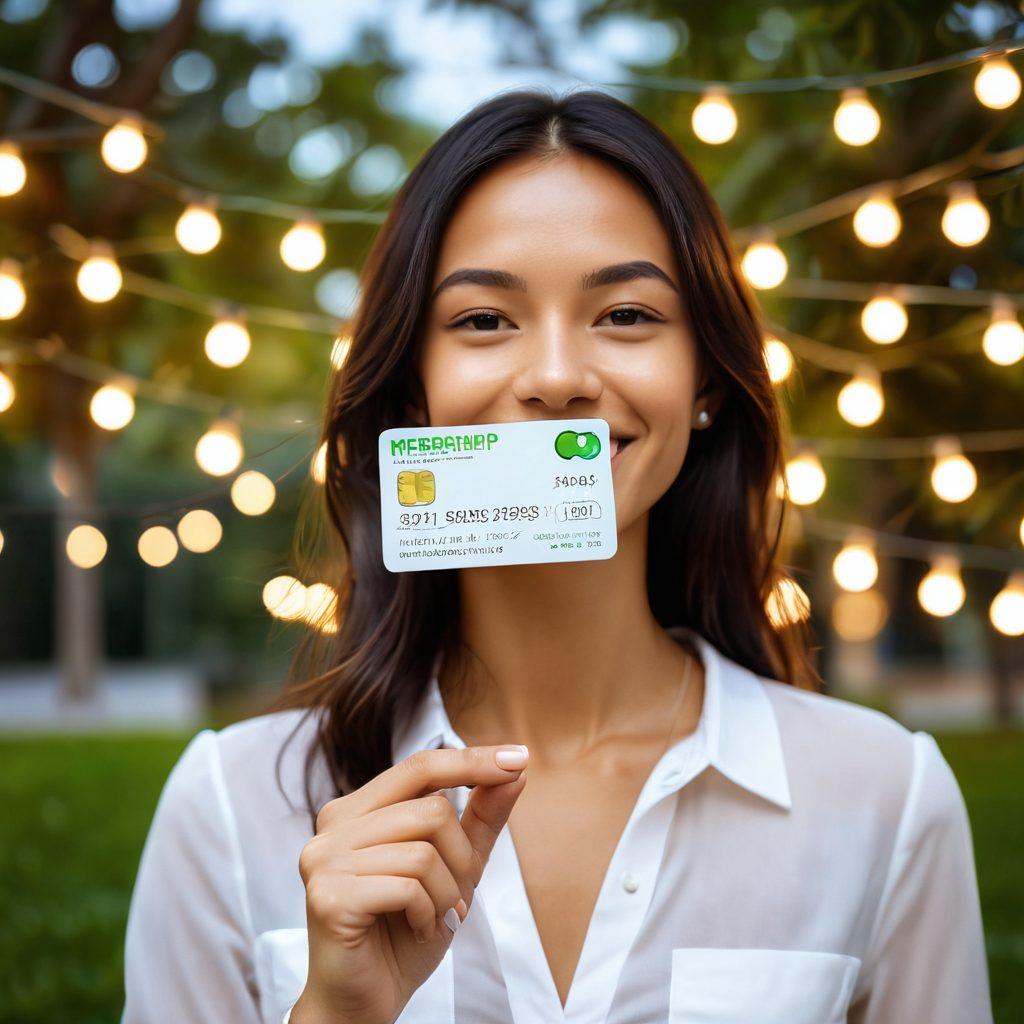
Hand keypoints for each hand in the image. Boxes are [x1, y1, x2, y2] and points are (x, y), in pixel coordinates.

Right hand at [292, 743, 529, 1023]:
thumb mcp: (456, 867)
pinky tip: (415, 927)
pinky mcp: (328, 896)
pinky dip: (427, 912)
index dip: (471, 761)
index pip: (421, 766)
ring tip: (433, 915)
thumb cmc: (404, 931)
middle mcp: (333, 825)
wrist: (365, 1002)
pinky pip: (408, 886)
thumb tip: (514, 769)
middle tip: (455, 895)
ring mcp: (324, 859)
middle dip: (461, 858)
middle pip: (431, 809)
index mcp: (357, 809)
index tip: (519, 758)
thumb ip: (481, 817)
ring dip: (445, 892)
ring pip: (423, 850)